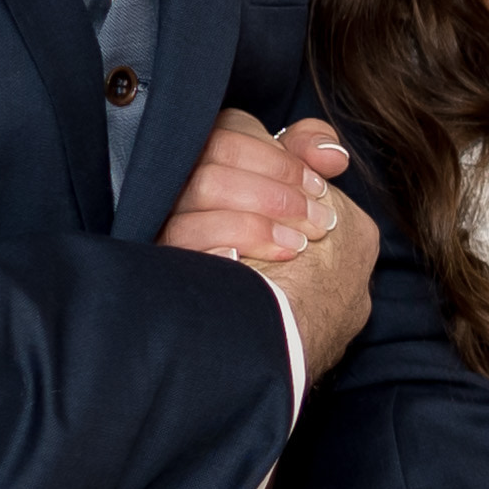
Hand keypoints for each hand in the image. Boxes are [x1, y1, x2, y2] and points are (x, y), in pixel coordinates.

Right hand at [165, 111, 376, 369]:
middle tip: (318, 221)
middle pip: (219, 149)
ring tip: (297, 247)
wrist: (271, 358)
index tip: (322, 184)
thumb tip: (330, 154)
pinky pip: (185, 232)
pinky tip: (251, 260)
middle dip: (278, 184)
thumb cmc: (301, 288)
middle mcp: (184, 192)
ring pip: (203, 183)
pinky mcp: (159, 262)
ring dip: (261, 213)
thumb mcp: (317, 223)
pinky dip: (231, 238)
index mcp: (219, 173)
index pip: (233, 130)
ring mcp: (167, 225)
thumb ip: (312, 171)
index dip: (281, 155)